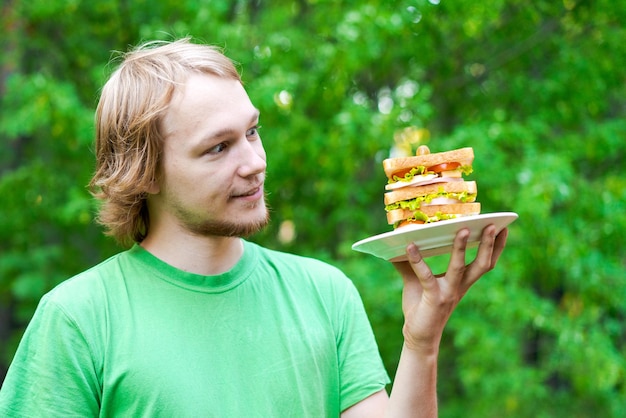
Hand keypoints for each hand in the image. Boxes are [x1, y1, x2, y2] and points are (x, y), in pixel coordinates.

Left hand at [392, 225, 508, 353]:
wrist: (418, 337)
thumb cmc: (420, 307)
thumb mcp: (417, 281)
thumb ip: (410, 263)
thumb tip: (397, 244)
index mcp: (462, 282)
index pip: (485, 262)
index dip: (496, 247)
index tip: (503, 228)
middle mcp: (459, 287)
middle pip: (482, 264)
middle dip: (489, 244)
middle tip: (493, 225)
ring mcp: (448, 292)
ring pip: (460, 267)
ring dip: (461, 248)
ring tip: (463, 229)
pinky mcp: (433, 298)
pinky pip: (426, 276)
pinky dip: (418, 260)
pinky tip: (410, 246)